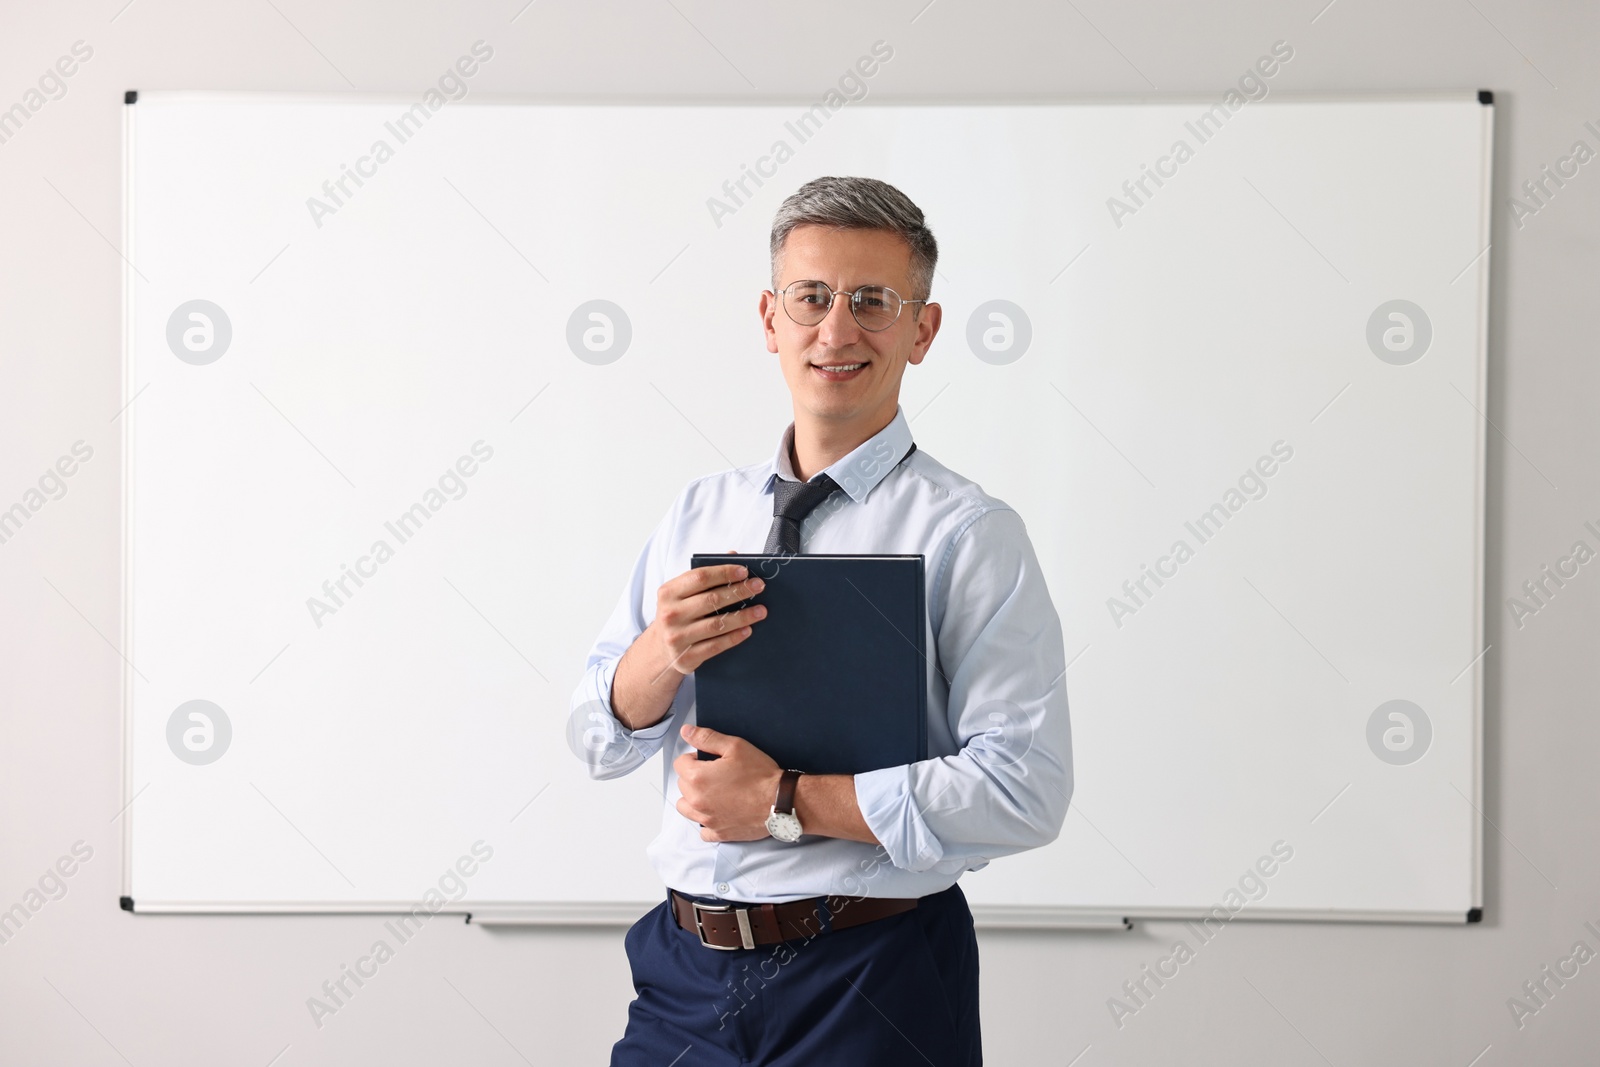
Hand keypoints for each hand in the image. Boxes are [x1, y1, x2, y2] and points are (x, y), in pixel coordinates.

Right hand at [609, 551, 765, 730]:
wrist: (660, 649)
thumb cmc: (678, 614)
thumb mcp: (682, 593)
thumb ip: (705, 575)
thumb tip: (734, 555)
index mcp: (668, 592)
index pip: (700, 577)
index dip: (724, 572)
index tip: (745, 571)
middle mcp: (670, 614)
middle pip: (711, 600)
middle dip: (739, 591)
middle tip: (759, 587)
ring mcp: (677, 637)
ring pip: (716, 624)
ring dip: (742, 616)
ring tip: (761, 611)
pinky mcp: (686, 657)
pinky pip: (715, 646)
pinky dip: (734, 638)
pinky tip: (748, 630)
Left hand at [673, 724, 781, 841]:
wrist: (780, 801)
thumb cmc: (760, 774)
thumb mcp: (735, 747)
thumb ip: (706, 738)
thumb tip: (685, 731)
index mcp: (697, 777)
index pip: (680, 764)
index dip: (695, 758)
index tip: (711, 760)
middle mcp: (697, 801)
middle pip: (682, 785)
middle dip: (695, 777)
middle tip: (717, 774)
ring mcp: (707, 819)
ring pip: (686, 807)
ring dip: (695, 799)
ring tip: (714, 793)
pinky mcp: (719, 833)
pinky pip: (703, 830)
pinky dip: (707, 821)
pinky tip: (719, 812)